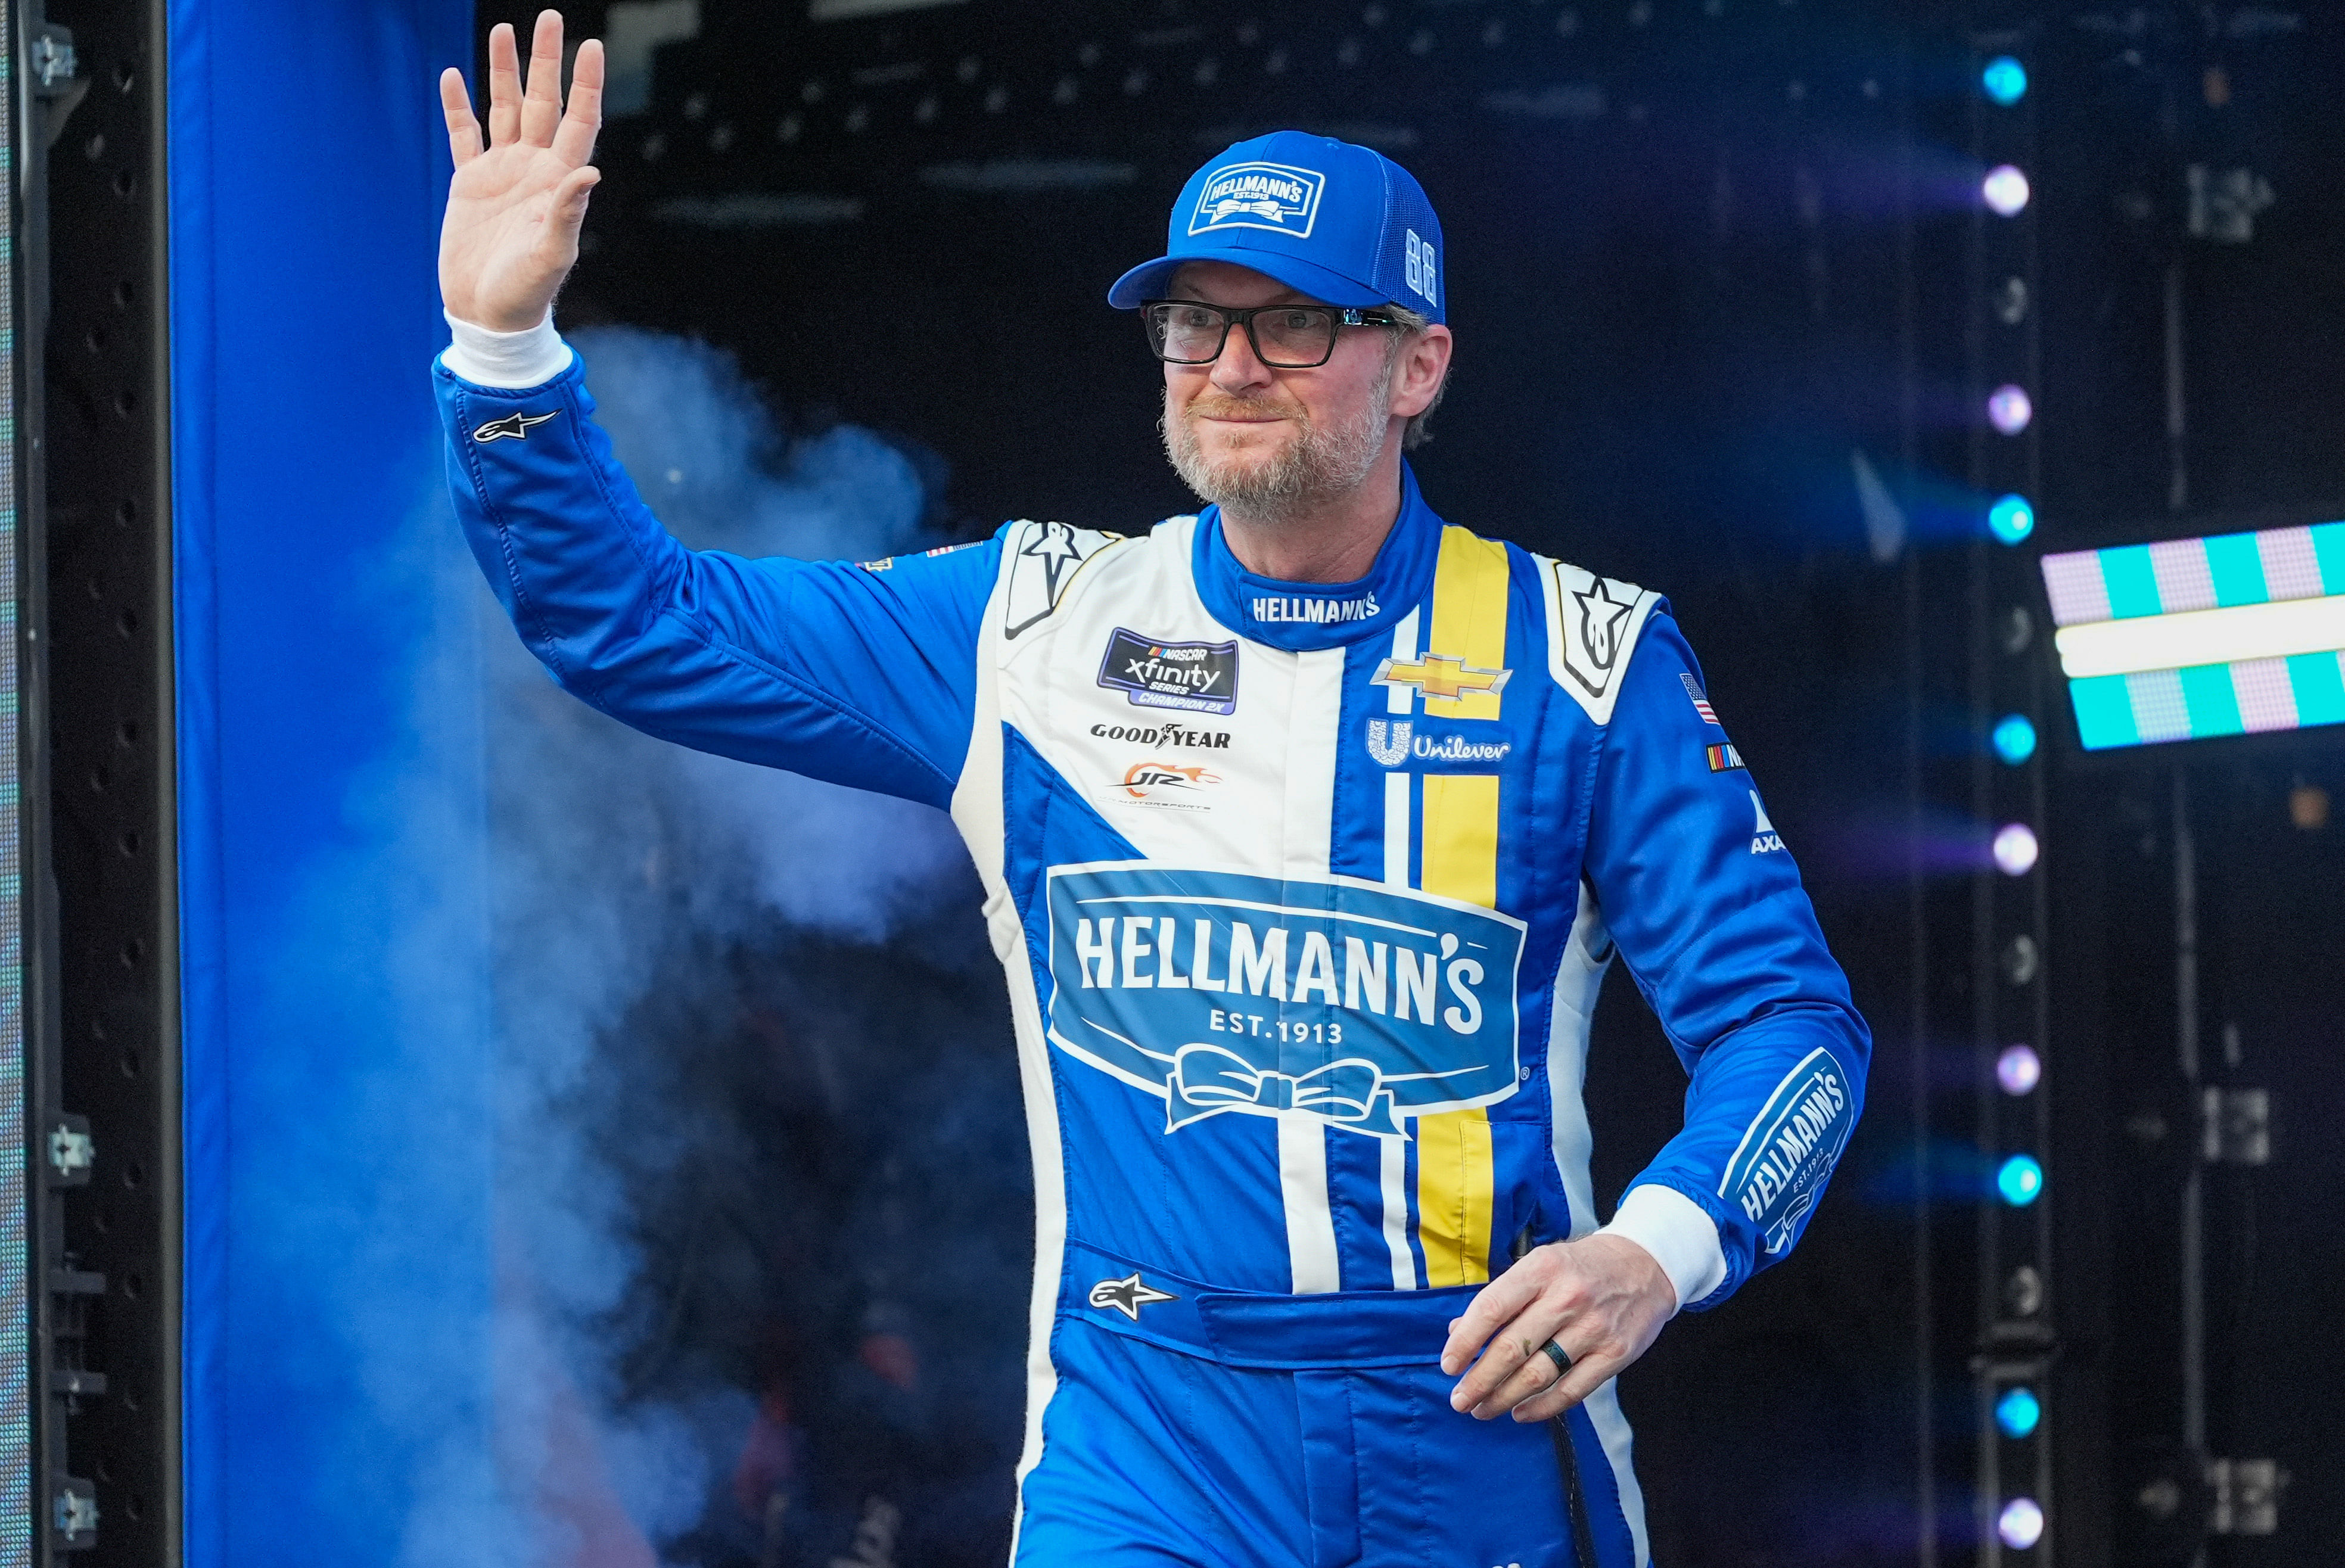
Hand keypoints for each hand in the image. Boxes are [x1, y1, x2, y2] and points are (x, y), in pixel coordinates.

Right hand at [437, 11, 603, 330]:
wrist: (489, 316)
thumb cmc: (526, 293)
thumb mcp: (551, 255)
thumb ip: (567, 212)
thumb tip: (589, 171)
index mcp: (558, 181)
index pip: (578, 120)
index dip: (585, 84)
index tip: (591, 45)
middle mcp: (533, 169)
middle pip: (542, 102)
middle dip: (545, 61)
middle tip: (549, 18)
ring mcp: (501, 172)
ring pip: (504, 109)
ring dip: (504, 71)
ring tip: (503, 30)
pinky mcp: (470, 183)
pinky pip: (464, 135)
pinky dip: (458, 106)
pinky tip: (454, 76)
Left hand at [1438, 1233, 1674, 1422]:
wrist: (1645, 1265)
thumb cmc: (1580, 1267)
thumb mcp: (1539, 1266)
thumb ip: (1500, 1298)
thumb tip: (1456, 1331)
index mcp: (1541, 1269)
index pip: (1491, 1309)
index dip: (1465, 1342)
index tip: (1448, 1365)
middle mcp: (1566, 1297)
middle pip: (1512, 1348)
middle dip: (1479, 1381)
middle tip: (1460, 1400)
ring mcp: (1593, 1327)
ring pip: (1539, 1374)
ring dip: (1504, 1398)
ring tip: (1483, 1409)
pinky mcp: (1615, 1353)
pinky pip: (1572, 1390)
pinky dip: (1542, 1407)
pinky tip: (1521, 1413)